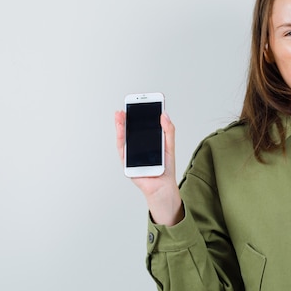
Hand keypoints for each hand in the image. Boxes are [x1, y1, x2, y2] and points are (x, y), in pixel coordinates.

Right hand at [115, 110, 183, 224]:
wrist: (163, 187)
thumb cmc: (166, 168)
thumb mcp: (169, 145)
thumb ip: (168, 130)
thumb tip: (164, 114)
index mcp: (149, 142)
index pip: (142, 125)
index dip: (140, 114)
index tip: (141, 103)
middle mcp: (138, 147)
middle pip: (131, 130)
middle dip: (128, 118)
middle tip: (128, 106)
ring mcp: (131, 154)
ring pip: (124, 137)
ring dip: (121, 125)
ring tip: (120, 114)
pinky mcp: (127, 162)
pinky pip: (122, 148)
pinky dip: (121, 138)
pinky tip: (121, 129)